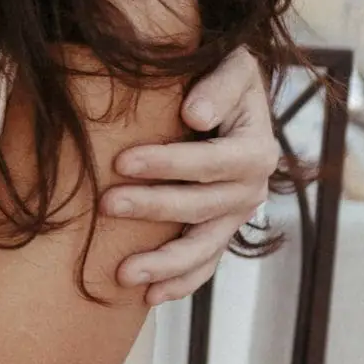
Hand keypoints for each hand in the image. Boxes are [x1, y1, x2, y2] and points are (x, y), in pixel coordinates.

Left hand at [104, 46, 278, 304]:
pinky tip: (147, 297)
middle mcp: (251, 189)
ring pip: (203, 248)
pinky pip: (202, 265)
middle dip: (153, 207)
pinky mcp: (218, 231)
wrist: (228, 96)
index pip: (212, 162)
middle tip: (106, 205)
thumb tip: (194, 115)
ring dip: (164, 264)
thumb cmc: (222, 76)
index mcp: (256, 149)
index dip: (169, 163)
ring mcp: (234, 216)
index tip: (123, 161)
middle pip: (202, 207)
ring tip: (123, 275)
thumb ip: (220, 85)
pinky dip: (179, 283)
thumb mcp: (232, 65)